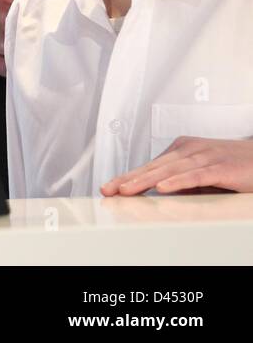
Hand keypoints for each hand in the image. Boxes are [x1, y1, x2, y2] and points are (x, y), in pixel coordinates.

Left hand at [101, 137, 252, 195]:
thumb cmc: (233, 166)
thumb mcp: (202, 174)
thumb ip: (181, 181)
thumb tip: (157, 193)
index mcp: (182, 149)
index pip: (150, 165)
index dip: (128, 175)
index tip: (109, 186)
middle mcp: (190, 149)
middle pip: (154, 166)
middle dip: (129, 178)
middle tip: (109, 189)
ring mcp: (205, 156)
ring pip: (169, 170)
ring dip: (146, 180)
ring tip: (127, 189)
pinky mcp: (220, 167)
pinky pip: (195, 175)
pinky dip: (177, 181)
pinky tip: (162, 187)